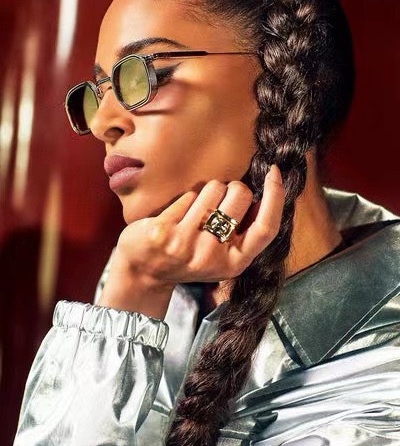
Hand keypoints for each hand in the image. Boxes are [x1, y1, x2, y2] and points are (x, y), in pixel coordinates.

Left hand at [98, 165, 284, 317]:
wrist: (144, 273)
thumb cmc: (190, 257)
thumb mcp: (223, 257)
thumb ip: (244, 234)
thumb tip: (268, 194)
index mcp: (234, 264)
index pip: (266, 228)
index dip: (275, 196)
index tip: (275, 172)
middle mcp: (212, 256)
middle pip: (240, 195)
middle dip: (232, 188)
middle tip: (218, 203)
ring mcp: (187, 244)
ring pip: (214, 189)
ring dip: (207, 192)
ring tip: (195, 212)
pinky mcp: (164, 231)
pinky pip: (188, 195)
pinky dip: (185, 200)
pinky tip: (177, 217)